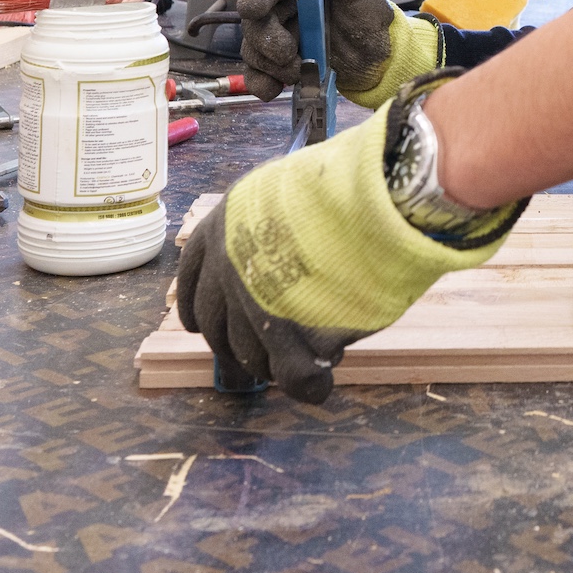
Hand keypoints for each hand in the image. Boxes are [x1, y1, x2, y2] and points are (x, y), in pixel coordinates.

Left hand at [174, 91, 512, 401]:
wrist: (379, 195)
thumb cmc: (345, 186)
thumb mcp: (288, 193)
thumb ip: (272, 228)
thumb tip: (281, 258)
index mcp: (224, 227)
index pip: (192, 281)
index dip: (197, 308)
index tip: (199, 327)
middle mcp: (229, 268)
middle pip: (219, 329)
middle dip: (237, 348)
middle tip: (261, 356)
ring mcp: (257, 305)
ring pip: (252, 357)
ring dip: (274, 365)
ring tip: (305, 358)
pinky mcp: (293, 338)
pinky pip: (294, 375)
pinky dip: (308, 385)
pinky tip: (321, 383)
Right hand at [235, 0, 437, 104]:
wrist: (381, 57)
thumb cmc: (369, 14)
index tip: (259, 10)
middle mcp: (281, 11)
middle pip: (253, 22)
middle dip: (266, 39)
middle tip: (288, 52)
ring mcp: (279, 40)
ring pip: (253, 50)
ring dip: (271, 64)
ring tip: (301, 70)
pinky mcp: (281, 68)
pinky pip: (257, 76)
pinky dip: (261, 84)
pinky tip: (275, 90)